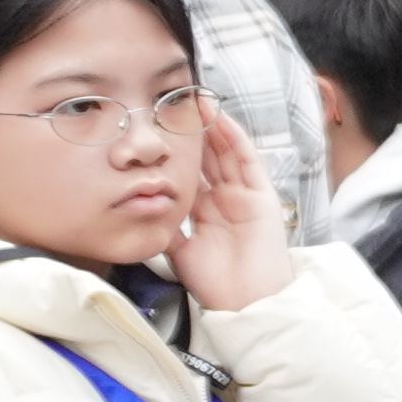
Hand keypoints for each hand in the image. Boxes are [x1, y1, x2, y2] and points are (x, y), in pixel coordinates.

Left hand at [169, 86, 292, 310]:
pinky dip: (234, 137)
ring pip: (226, 152)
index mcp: (205, 212)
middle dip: (193, 131)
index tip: (157, 130)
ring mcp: (244, 195)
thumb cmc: (216, 283)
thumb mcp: (178, 249)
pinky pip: (247, 160)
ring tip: (196, 100)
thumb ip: (164, 225)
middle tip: (174, 104)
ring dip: (212, 125)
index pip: (190, 173)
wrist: (246, 301)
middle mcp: (225, 199)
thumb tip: (140, 206)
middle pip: (207, 157)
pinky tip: (220, 119)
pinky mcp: (262, 196)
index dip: (176, 151)